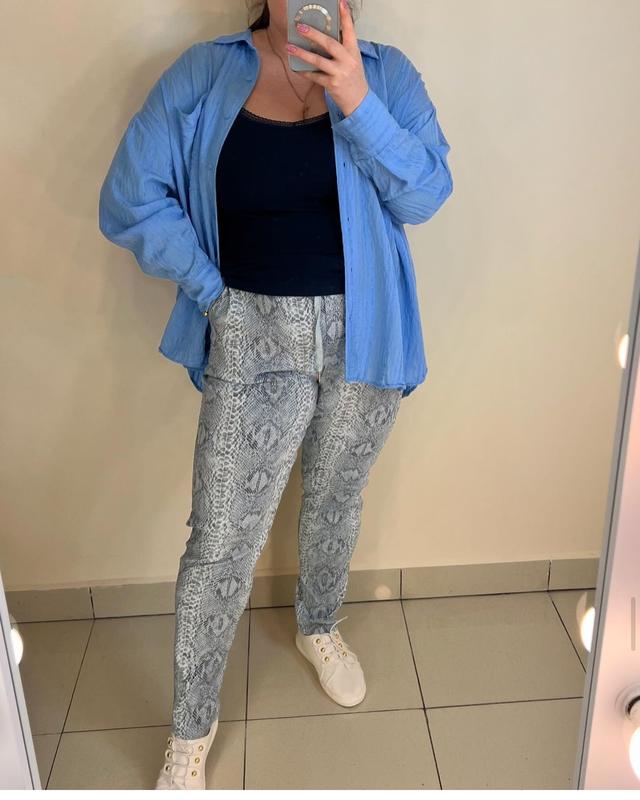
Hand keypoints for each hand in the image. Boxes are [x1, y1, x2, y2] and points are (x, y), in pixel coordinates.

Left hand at [286, 0, 368, 116]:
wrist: (359, 101)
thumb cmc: (353, 78)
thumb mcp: (352, 60)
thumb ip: (342, 48)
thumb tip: (324, 36)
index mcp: (353, 51)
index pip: (349, 30)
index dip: (345, 16)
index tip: (340, 2)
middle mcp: (348, 60)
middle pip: (329, 44)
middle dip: (314, 34)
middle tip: (300, 26)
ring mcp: (340, 73)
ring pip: (318, 60)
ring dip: (302, 53)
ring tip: (289, 47)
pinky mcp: (332, 85)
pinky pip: (315, 77)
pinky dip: (305, 72)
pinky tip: (296, 68)